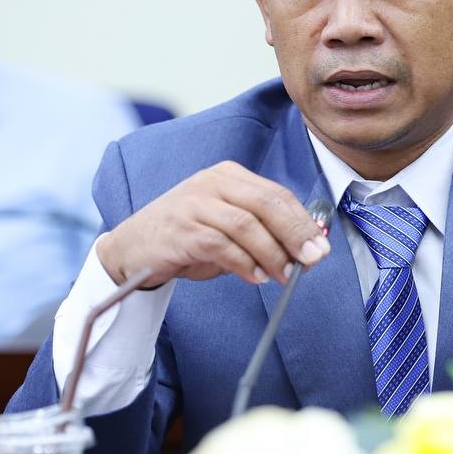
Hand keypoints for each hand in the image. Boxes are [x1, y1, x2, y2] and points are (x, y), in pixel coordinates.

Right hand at [96, 161, 330, 288]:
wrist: (131, 250)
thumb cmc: (187, 239)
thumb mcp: (228, 229)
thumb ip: (263, 233)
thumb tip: (306, 249)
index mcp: (228, 176)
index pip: (276, 194)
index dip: (302, 221)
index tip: (321, 246)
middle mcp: (212, 183)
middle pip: (266, 203)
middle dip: (295, 233)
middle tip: (313, 259)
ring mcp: (193, 204)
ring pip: (246, 224)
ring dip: (272, 253)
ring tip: (284, 275)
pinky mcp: (180, 229)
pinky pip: (221, 245)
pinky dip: (243, 263)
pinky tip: (255, 277)